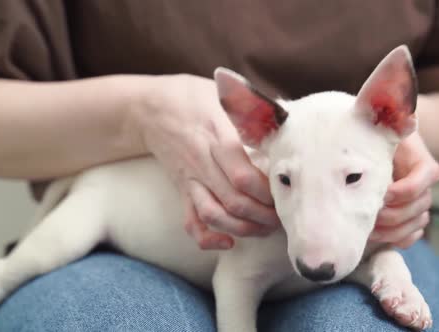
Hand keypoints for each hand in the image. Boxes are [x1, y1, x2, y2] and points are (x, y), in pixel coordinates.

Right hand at [135, 74, 279, 249]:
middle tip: (283, 216)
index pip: (243, 175)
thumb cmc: (194, 97)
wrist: (149, 108)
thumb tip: (289, 120)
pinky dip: (208, 239)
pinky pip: (190, 222)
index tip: (286, 191)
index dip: (266, 191)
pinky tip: (228, 242)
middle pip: (234, 201)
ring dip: (243, 228)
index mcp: (217, 137)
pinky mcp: (182, 190)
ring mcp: (190, 179)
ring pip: (214, 215)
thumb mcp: (224, 95)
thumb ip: (254, 110)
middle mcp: (202, 162)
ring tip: (264, 229)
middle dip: (263, 215)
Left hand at [369, 132, 438, 247]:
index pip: (420, 183)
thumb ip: (388, 127)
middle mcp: (425, 186)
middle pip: (418, 208)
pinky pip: (412, 235)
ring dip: (392, 231)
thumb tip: (389, 114)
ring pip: (416, 224)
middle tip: (366, 215)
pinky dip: (398, 240)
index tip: (380, 194)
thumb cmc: (379, 136)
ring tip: (366, 231)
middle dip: (392, 215)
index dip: (401, 192)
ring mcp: (419, 203)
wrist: (384, 144)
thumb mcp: (384, 130)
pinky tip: (378, 238)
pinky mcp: (411, 216)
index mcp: (424, 166)